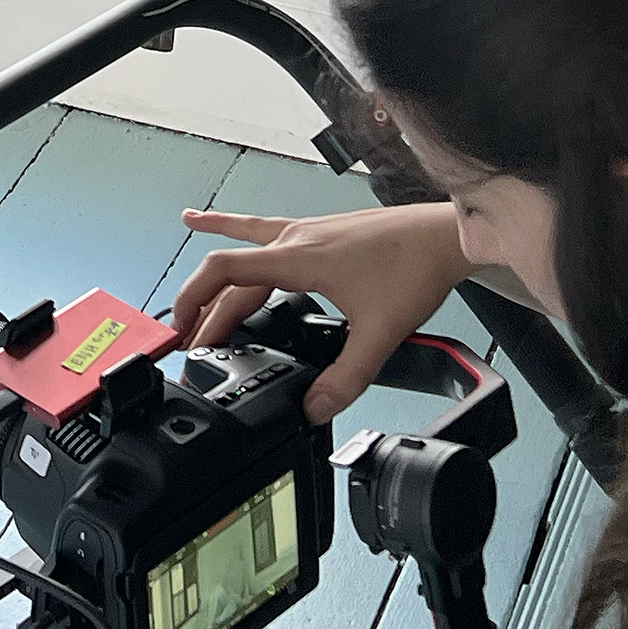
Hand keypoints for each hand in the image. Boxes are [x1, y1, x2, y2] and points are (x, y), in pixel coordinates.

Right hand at [172, 204, 472, 423]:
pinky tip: (208, 220)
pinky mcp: (318, 232)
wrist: (444, 235)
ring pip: (240, 251)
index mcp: (299, 259)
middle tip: (189, 343)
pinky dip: (229, 230)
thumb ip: (346, 378)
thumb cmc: (415, 269)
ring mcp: (304, 232)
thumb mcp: (379, 334)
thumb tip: (314, 408)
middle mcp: (294, 240)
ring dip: (210, 276)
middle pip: (228, 273)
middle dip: (203, 310)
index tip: (183, 332)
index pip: (224, 271)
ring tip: (185, 295)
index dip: (194, 302)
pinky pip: (260, 231)